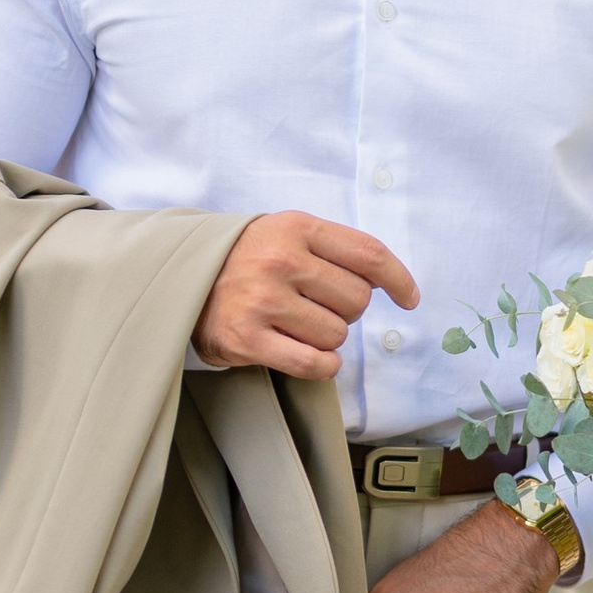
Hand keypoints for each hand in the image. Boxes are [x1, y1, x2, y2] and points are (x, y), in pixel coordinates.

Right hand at [193, 211, 416, 376]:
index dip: (398, 279)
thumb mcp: (287, 234)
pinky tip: (308, 354)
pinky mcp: (247, 339)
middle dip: (347, 309)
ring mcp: (262, 301)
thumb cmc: (248, 259)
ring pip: (337, 334)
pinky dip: (322, 364)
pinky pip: (315, 363)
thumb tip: (386, 281)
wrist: (182, 279)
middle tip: (315, 304)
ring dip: (328, 337)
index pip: (368, 254)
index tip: (409, 298)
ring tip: (297, 324)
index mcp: (295, 228)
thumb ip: (334, 249)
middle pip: (357, 301)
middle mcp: (280, 261)